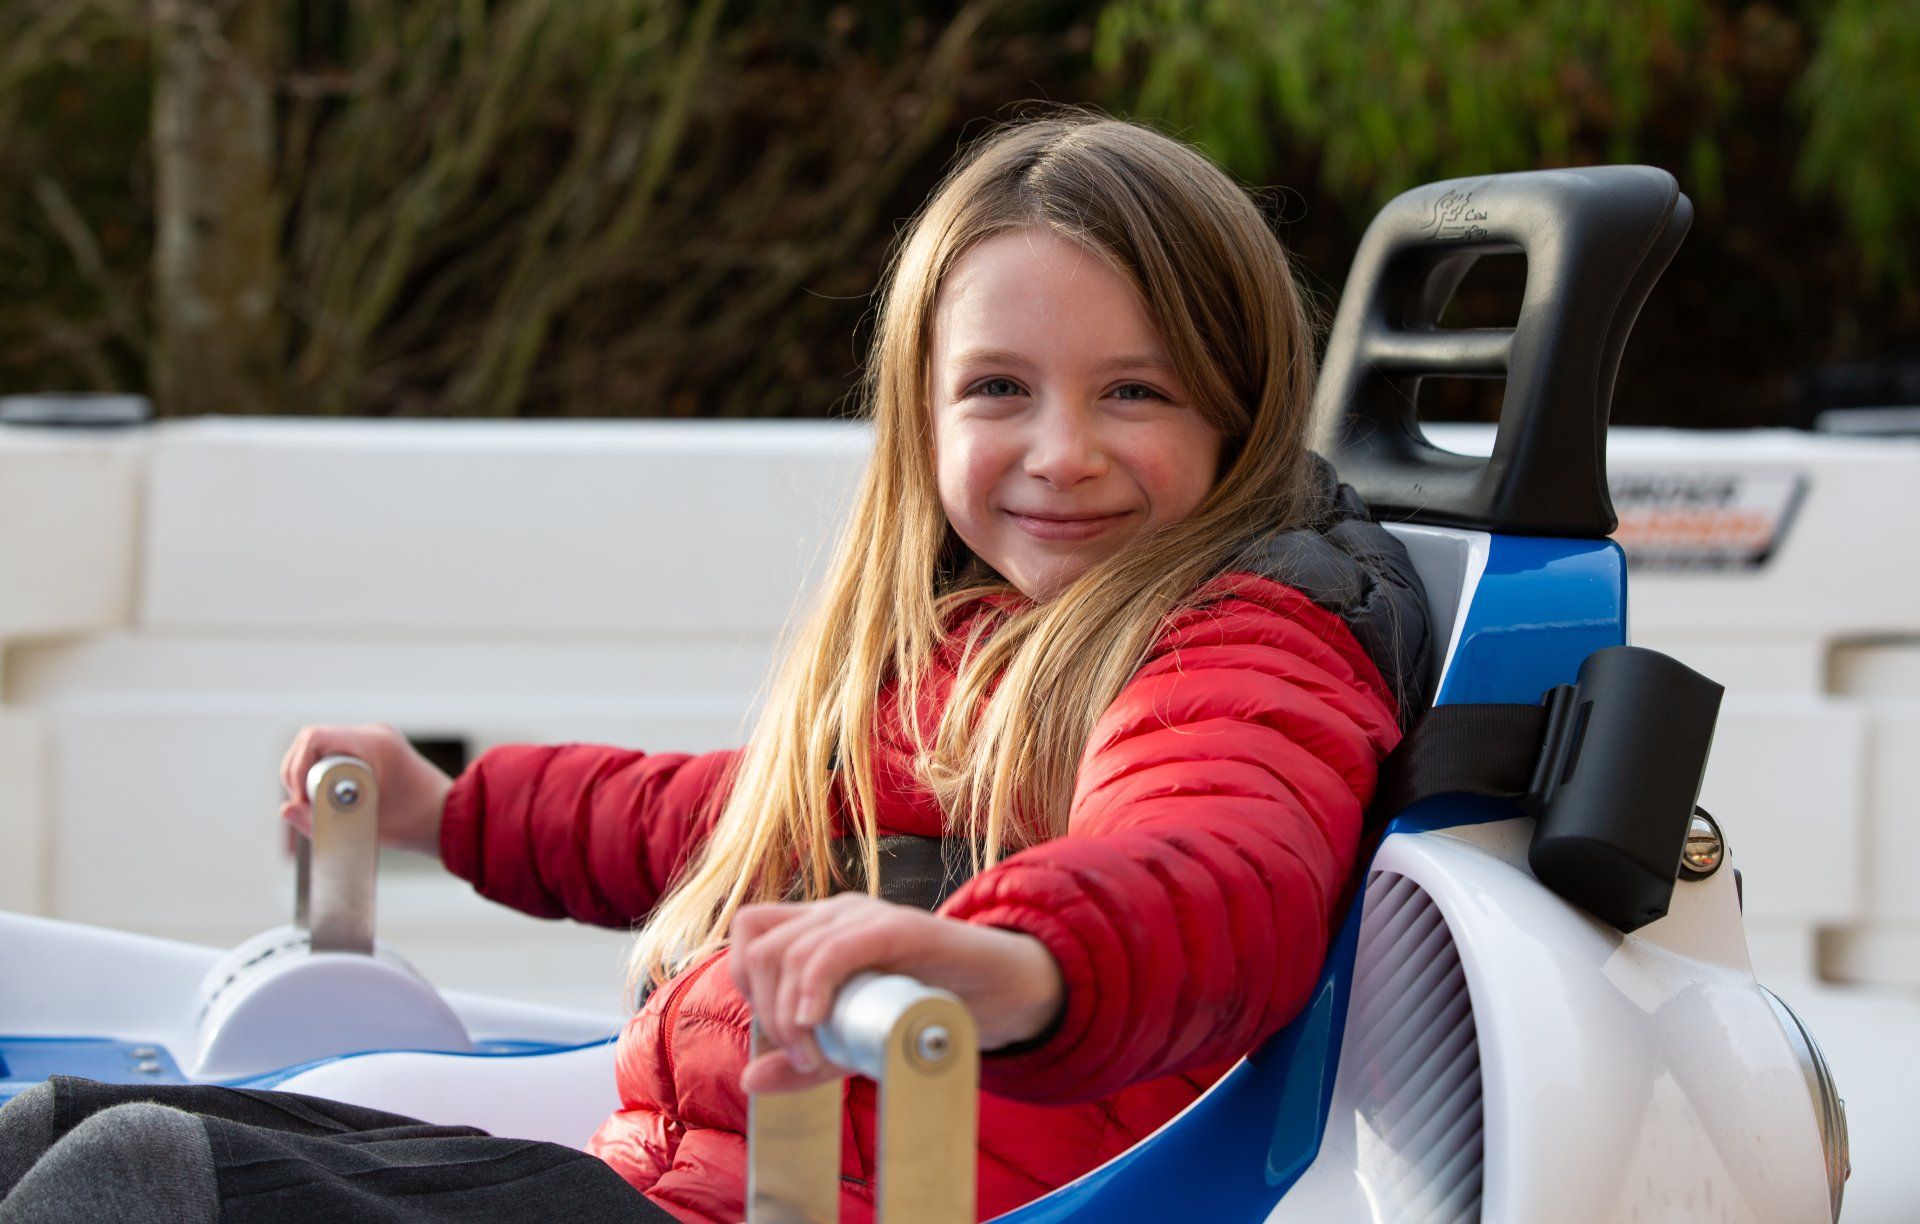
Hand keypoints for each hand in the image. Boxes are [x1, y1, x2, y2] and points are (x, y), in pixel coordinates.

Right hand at [277, 723, 454, 857]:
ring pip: (320, 747)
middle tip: (302, 805)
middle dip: (297, 772)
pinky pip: (335, 754)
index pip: (315, 739)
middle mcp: (374, 734)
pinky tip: (322, 796)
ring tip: (310, 803)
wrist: (452, 821)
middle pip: (312, 741)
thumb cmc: (415, 825)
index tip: (300, 800)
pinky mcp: (373, 751)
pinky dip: (321, 772)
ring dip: (307, 773)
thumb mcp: (364, 827)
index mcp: (375, 743)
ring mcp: (375, 740)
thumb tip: (284, 809)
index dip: (297, 769)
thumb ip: (320, 823)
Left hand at [728, 892, 1063, 1094]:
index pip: (752, 933)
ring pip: (792, 949)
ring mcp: (868, 916)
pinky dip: (815, 986)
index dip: (746, 982)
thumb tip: (751, 1078)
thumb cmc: (924, 1010)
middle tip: (804, 1056)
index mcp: (819, 929)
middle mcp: (836, 914)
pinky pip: (839, 947)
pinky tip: (816, 1022)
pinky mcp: (901, 928)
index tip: (777, 1033)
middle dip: (768, 1011)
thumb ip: (804, 1062)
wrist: (999, 994)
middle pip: (763, 946)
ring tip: (819, 1054)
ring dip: (791, 1012)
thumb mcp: (853, 1043)